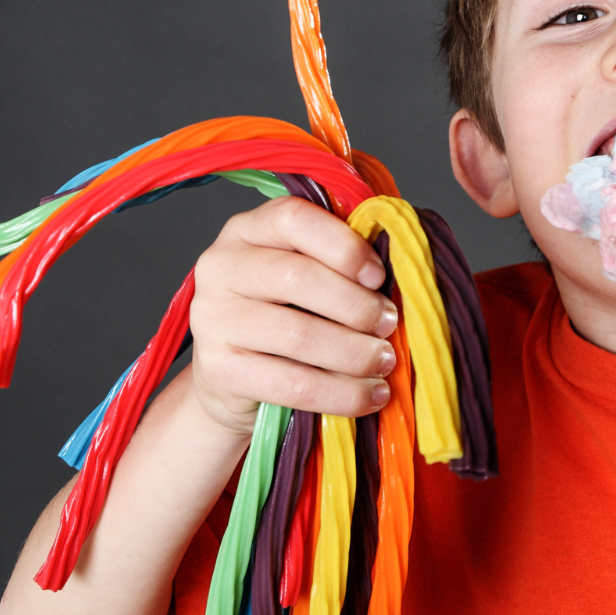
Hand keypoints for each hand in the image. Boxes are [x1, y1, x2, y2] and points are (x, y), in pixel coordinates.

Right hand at [185, 196, 399, 435]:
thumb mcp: (306, 280)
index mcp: (247, 230)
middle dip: (356, 305)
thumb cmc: (286, 317)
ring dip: (355, 353)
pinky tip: (369, 396)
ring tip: (384, 362)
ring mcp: (213, 318)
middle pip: (298, 277)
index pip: (293, 218)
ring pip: (298, 334)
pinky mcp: (219, 369)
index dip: (344, 245)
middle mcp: (221, 267)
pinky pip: (293, 383)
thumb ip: (338, 263)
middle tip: (389, 325)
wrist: (233, 381)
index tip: (378, 276)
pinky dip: (340, 393)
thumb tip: (403, 269)